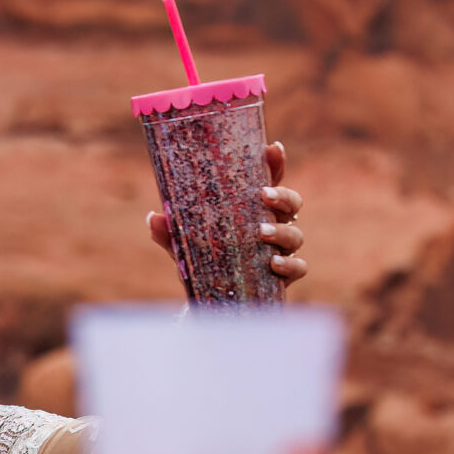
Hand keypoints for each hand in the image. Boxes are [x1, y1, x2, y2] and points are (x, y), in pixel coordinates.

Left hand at [146, 140, 305, 284]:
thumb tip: (155, 217)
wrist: (211, 305)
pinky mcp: (284, 277)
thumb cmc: (202, 265)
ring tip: (261, 232)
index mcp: (251, 211)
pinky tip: (273, 263)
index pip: (268, 182)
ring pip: (296, 234)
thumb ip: (170, 234)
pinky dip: (289, 264)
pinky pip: (299, 268)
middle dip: (283, 195)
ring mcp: (281, 251)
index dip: (275, 164)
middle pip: (292, 203)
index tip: (273, 148)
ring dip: (281, 231)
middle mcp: (271, 226)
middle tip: (264, 195)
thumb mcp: (183, 248)